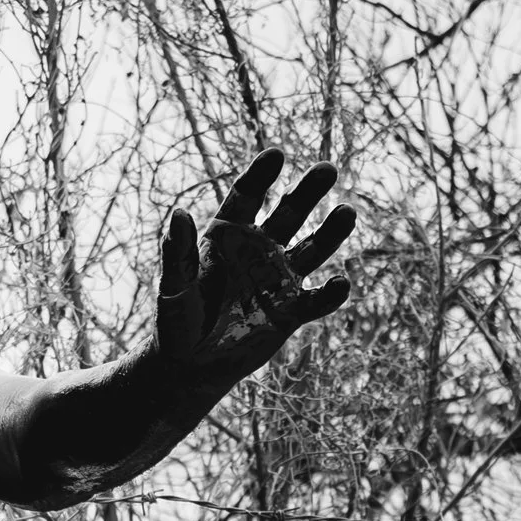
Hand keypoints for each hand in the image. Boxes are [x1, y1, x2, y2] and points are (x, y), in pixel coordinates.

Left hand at [156, 149, 355, 387]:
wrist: (190, 366)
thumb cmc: (176, 323)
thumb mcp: (174, 288)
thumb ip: (178, 254)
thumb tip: (178, 214)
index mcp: (228, 237)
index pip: (247, 197)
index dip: (261, 175)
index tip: (277, 154)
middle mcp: (258, 251)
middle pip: (289, 213)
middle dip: (308, 192)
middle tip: (328, 169)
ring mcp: (278, 279)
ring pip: (313, 248)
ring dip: (331, 232)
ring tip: (347, 212)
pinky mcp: (292, 311)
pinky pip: (319, 299)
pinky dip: (332, 293)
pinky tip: (340, 283)